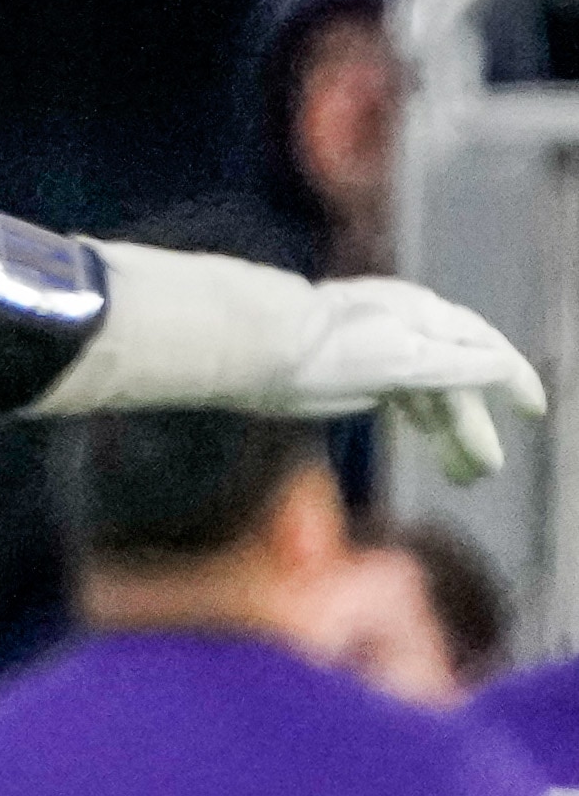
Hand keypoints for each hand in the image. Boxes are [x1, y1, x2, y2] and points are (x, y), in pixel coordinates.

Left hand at [287, 277, 546, 482]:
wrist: (261, 346)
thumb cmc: (335, 348)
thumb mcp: (408, 357)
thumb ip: (460, 364)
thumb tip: (505, 367)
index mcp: (428, 319)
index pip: (485, 350)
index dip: (513, 380)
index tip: (534, 411)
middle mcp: (411, 331)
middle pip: (458, 382)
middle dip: (473, 425)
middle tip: (484, 471)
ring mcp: (382, 353)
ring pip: (430, 395)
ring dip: (449, 433)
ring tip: (463, 477)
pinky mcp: (353, 375)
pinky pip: (403, 399)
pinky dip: (421, 421)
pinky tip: (428, 439)